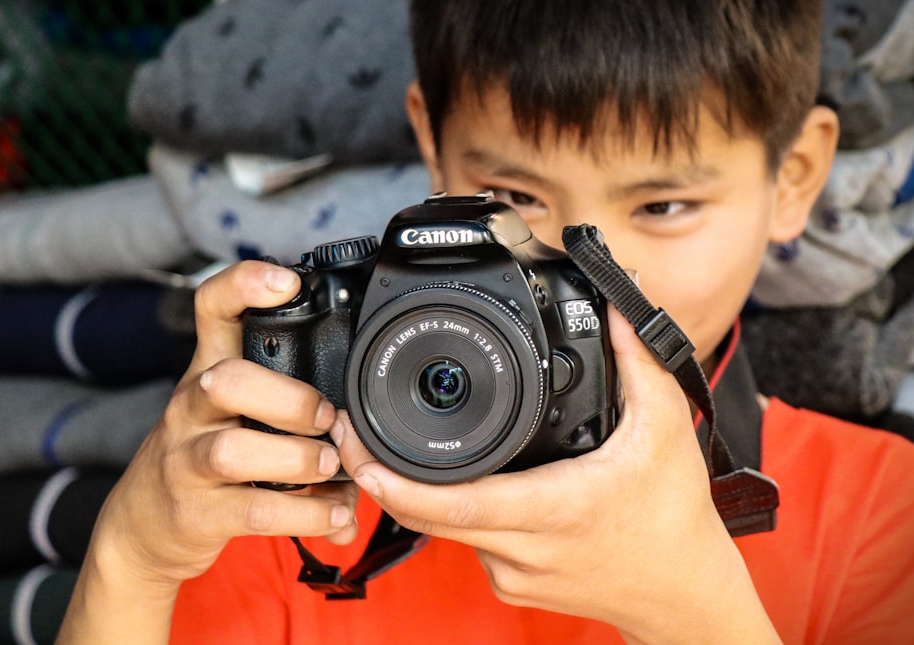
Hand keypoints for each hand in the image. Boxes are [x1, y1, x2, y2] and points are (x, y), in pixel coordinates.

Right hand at [59, 261, 359, 643]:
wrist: (143, 525)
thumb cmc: (205, 456)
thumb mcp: (232, 411)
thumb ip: (289, 401)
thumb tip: (363, 413)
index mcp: (209, 370)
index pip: (211, 309)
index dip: (243, 285)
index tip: (287, 281)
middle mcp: (192, 408)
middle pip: (224, 380)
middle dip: (286, 396)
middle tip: (326, 416)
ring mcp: (188, 461)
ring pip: (233, 450)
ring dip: (298, 459)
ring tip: (331, 467)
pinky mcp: (197, 512)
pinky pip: (254, 511)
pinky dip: (306, 515)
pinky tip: (336, 516)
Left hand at [334, 305, 778, 643]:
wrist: (682, 595)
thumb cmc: (673, 521)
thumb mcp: (663, 430)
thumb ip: (637, 364)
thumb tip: (616, 311)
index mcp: (553, 508)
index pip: (457, 504)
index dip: (399, 484)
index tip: (361, 455)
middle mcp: (523, 549)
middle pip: (429, 518)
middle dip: (379, 478)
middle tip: (350, 436)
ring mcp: (513, 574)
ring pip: (445, 532)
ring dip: (418, 494)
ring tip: (397, 453)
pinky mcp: (512, 585)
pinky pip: (467, 545)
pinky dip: (456, 514)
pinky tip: (462, 485)